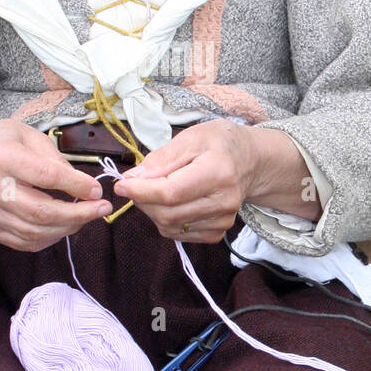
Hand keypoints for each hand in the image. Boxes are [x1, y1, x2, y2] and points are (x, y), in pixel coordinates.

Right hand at [0, 118, 112, 251]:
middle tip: (102, 209)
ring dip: (68, 228)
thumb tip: (85, 186)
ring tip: (86, 216)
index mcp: (3, 156)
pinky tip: (64, 225)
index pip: (46, 176)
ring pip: (35, 232)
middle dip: (78, 214)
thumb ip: (57, 159)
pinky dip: (51, 238)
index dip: (75, 185)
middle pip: (41, 211)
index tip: (97, 190)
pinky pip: (26, 243)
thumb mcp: (32, 136)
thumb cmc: (9, 145)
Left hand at [110, 119, 256, 242]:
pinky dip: (166, 220)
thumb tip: (133, 179)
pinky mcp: (218, 232)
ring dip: (152, 211)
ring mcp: (223, 220)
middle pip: (167, 213)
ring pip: (170, 227)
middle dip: (143, 200)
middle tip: (136, 184)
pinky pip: (179, 234)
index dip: (141, 192)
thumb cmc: (218, 144)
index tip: (121, 185)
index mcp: (218, 172)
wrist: (249, 162)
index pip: (170, 193)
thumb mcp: (191, 136)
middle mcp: (224, 201)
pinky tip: (172, 203)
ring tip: (156, 190)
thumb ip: (161, 158)